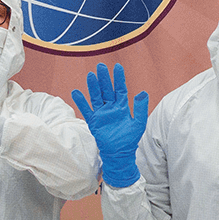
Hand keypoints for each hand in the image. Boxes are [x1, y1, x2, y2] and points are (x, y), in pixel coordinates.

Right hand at [72, 63, 148, 187]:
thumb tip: (143, 93)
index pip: (120, 89)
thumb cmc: (129, 139)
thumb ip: (140, 108)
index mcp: (122, 106)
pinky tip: (76, 92)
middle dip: (104, 78)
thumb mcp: (138, 123)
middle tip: (101, 66)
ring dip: (93, 86)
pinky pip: (86, 110)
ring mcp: (101, 113)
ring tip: (90, 75)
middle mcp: (111, 107)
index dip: (119, 78)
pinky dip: (81, 102)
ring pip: (96, 97)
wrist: (119, 154)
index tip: (118, 67)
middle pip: (106, 90)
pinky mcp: (94, 121)